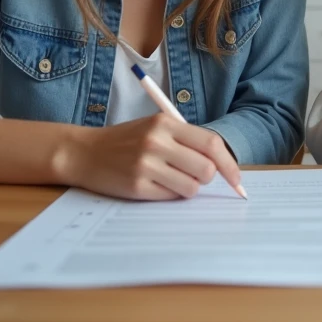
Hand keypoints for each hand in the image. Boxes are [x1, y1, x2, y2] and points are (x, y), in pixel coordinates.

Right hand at [60, 113, 242, 200]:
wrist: (84, 152)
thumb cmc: (126, 141)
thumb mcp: (155, 128)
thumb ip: (186, 140)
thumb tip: (222, 164)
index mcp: (165, 124)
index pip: (212, 144)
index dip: (230, 164)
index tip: (237, 179)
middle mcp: (157, 142)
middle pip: (206, 169)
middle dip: (207, 177)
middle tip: (195, 176)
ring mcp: (146, 165)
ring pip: (192, 187)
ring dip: (188, 188)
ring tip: (171, 179)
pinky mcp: (137, 187)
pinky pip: (171, 197)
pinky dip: (170, 195)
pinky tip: (155, 185)